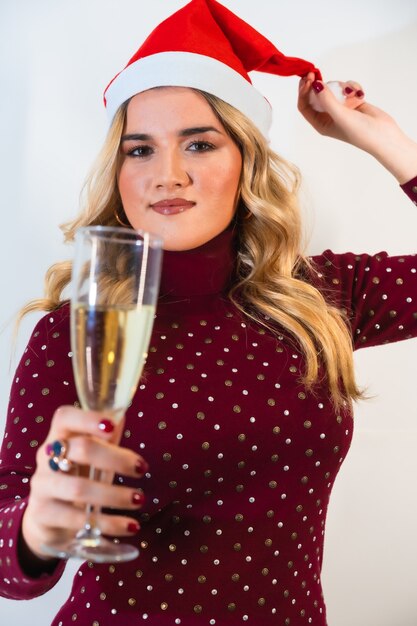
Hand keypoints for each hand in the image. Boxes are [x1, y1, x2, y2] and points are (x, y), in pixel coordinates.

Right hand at [21, 406, 147, 563]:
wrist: (45, 519)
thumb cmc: (75, 477)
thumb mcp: (90, 458)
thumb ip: (105, 439)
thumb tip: (123, 415)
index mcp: (59, 436)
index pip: (65, 417)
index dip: (88, 419)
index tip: (113, 426)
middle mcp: (46, 458)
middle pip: (80, 450)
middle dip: (115, 458)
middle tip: (142, 468)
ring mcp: (42, 486)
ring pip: (79, 488)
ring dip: (115, 495)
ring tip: (139, 500)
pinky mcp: (43, 514)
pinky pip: (77, 519)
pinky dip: (109, 523)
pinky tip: (129, 526)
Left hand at [298, 72, 416, 182]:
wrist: (383, 134)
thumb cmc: (360, 132)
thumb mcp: (340, 115)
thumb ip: (327, 100)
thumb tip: (315, 85)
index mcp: (320, 122)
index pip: (304, 105)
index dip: (303, 91)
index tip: (308, 79)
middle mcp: (328, 115)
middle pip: (316, 95)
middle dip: (317, 84)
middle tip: (316, 72)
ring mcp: (340, 108)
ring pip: (333, 88)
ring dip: (341, 87)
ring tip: (351, 93)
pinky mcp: (352, 101)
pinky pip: (347, 88)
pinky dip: (353, 88)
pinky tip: (360, 94)